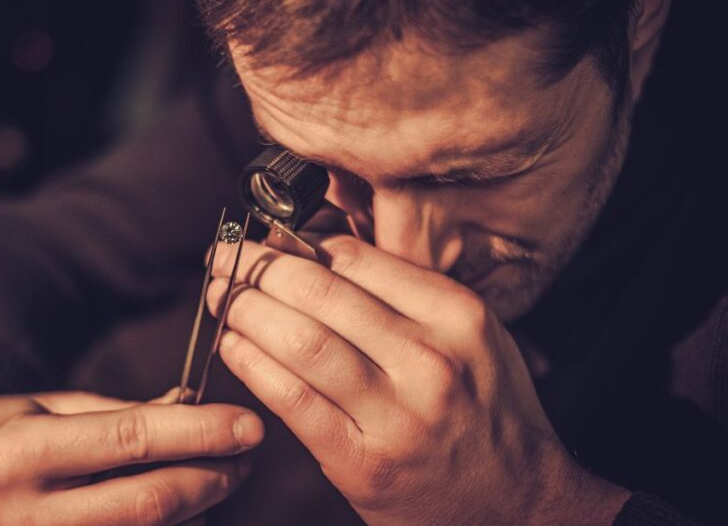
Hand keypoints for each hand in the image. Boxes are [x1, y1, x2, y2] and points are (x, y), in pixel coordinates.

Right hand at [0, 385, 263, 524]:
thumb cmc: (10, 434)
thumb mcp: (56, 407)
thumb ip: (125, 412)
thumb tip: (197, 410)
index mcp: (21, 452)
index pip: (130, 439)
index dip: (199, 432)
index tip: (248, 424)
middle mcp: (27, 514)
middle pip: (149, 502)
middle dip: (213, 476)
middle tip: (246, 454)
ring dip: (199, 508)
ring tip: (217, 476)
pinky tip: (184, 508)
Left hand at [207, 234, 628, 524]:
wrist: (516, 505)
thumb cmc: (484, 412)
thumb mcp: (469, 335)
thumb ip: (403, 292)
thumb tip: (314, 249)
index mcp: (457, 316)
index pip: (357, 258)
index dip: (297, 242)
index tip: (267, 238)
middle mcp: (430, 360)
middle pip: (321, 292)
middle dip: (258, 267)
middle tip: (226, 257)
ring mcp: (395, 414)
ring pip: (301, 341)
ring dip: (246, 310)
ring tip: (221, 295)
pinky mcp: (361, 461)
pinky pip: (292, 400)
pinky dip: (252, 365)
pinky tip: (232, 345)